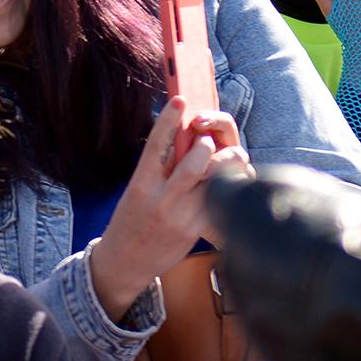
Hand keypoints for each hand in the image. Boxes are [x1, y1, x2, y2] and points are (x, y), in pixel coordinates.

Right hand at [88, 95, 249, 319]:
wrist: (124, 260)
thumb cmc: (131, 219)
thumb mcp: (137, 190)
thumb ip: (158, 170)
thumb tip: (184, 144)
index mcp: (141, 181)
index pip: (156, 144)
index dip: (169, 120)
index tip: (180, 100)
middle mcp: (160, 196)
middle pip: (194, 161)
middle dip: (209, 145)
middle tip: (212, 141)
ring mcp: (179, 214)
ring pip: (213, 181)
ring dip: (228, 163)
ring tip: (232, 157)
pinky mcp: (195, 230)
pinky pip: (220, 204)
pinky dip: (231, 191)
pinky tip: (235, 185)